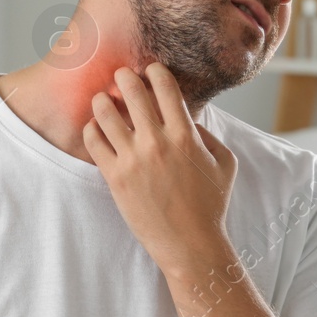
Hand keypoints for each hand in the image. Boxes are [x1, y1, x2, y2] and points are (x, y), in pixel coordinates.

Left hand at [83, 62, 238, 275]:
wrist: (190, 244)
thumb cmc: (211, 205)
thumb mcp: (225, 164)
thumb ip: (208, 135)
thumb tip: (187, 118)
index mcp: (186, 135)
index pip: (164, 85)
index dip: (154, 71)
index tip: (150, 71)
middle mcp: (157, 142)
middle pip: (130, 89)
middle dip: (124, 77)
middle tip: (121, 77)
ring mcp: (133, 159)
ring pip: (104, 111)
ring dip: (103, 100)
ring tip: (105, 102)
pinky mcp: (115, 177)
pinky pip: (93, 140)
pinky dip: (92, 128)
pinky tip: (97, 130)